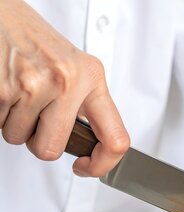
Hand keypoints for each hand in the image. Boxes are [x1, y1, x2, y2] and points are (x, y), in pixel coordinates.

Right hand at [0, 0, 128, 175]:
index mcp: (92, 78)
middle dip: (38, 141)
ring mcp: (34, 85)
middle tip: (36, 117)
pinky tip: (5, 89)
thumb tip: (90, 148)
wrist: (1, 13)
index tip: (85, 166)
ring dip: (15, 123)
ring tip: (19, 93)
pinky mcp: (4, 88)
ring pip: (19, 138)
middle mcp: (67, 82)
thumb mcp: (74, 69)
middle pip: (51, 149)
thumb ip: (84, 105)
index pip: (116, 139)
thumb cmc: (37, 44)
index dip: (101, 165)